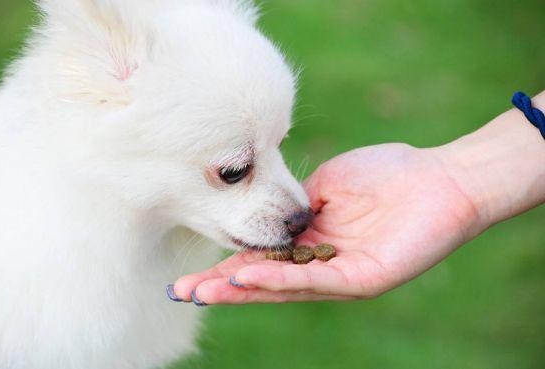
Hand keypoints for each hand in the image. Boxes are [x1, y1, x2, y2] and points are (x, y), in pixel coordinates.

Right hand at [171, 143, 483, 303]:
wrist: (438, 176)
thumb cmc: (387, 174)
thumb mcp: (326, 184)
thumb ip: (293, 204)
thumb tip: (264, 212)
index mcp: (309, 241)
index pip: (260, 257)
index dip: (225, 264)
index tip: (191, 271)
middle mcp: (319, 263)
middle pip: (264, 280)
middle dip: (222, 287)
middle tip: (182, 292)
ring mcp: (339, 275)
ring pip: (283, 287)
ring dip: (242, 288)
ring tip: (205, 291)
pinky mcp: (362, 279)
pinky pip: (314, 280)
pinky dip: (279, 278)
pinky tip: (248, 275)